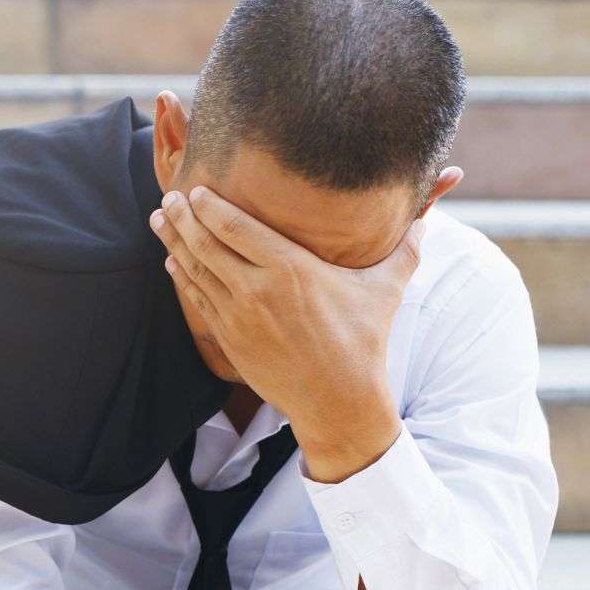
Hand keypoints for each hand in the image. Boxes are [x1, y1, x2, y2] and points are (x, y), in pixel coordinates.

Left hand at [150, 185, 424, 480]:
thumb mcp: (386, 289)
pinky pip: (198, 301)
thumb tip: (430, 214)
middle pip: (207, 243)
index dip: (209, 205)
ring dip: (174, 242)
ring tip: (159, 218)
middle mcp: (257, 290)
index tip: (194, 187)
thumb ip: (405, 246)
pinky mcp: (230, 341)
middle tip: (168, 195)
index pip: (237, 227)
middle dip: (182, 216)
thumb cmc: (363, 343)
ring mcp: (238, 317)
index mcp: (291, 269)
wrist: (338, 402)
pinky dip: (182, 279)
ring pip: (195, 270)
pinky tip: (172, 262)